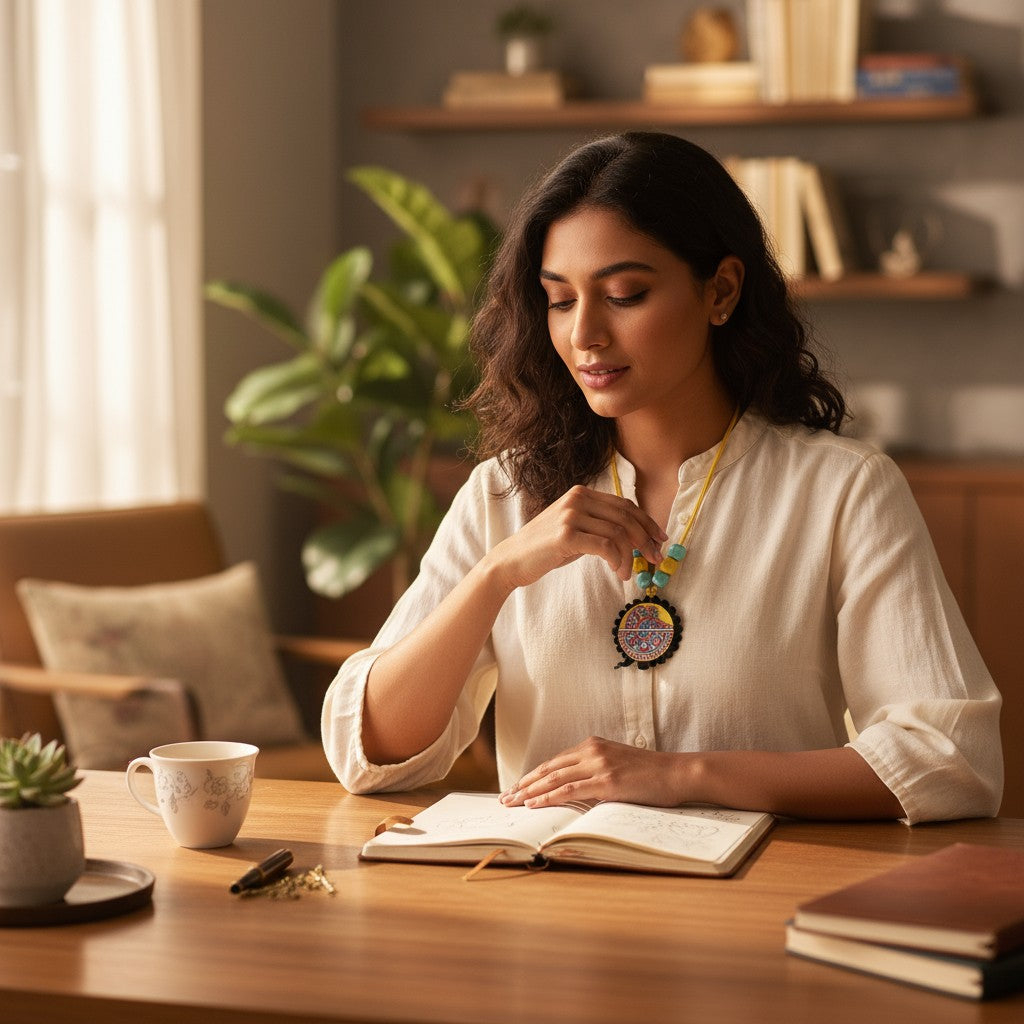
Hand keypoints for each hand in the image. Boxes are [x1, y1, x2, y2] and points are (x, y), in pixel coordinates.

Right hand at [488, 485, 666, 591]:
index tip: (659, 538)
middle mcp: (576, 499)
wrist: (512, 560)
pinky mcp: (566, 535)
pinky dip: (618, 560)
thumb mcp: (574, 529)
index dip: (646, 521)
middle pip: (625, 516)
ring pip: (618, 532)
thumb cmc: (545, 549)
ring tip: (628, 573)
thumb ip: (598, 525)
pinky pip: (606, 546)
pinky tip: (618, 572)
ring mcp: (570, 515)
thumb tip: (634, 536)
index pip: (624, 504)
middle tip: (655, 558)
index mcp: (581, 494)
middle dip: (645, 539)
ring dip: (630, 556)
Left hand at [499, 736, 685, 808]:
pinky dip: (549, 797)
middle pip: (549, 768)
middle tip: (505, 797)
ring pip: (554, 778)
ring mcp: (599, 765)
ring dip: (530, 791)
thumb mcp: (617, 764)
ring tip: (512, 802)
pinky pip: (570, 789)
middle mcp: (592, 750)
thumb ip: (594, 770)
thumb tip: (573, 788)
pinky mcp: (607, 781)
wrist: (677, 773)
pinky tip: (534, 803)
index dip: (533, 775)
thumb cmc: (650, 774)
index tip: (516, 787)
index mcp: (592, 745)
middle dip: (524, 784)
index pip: (554, 762)